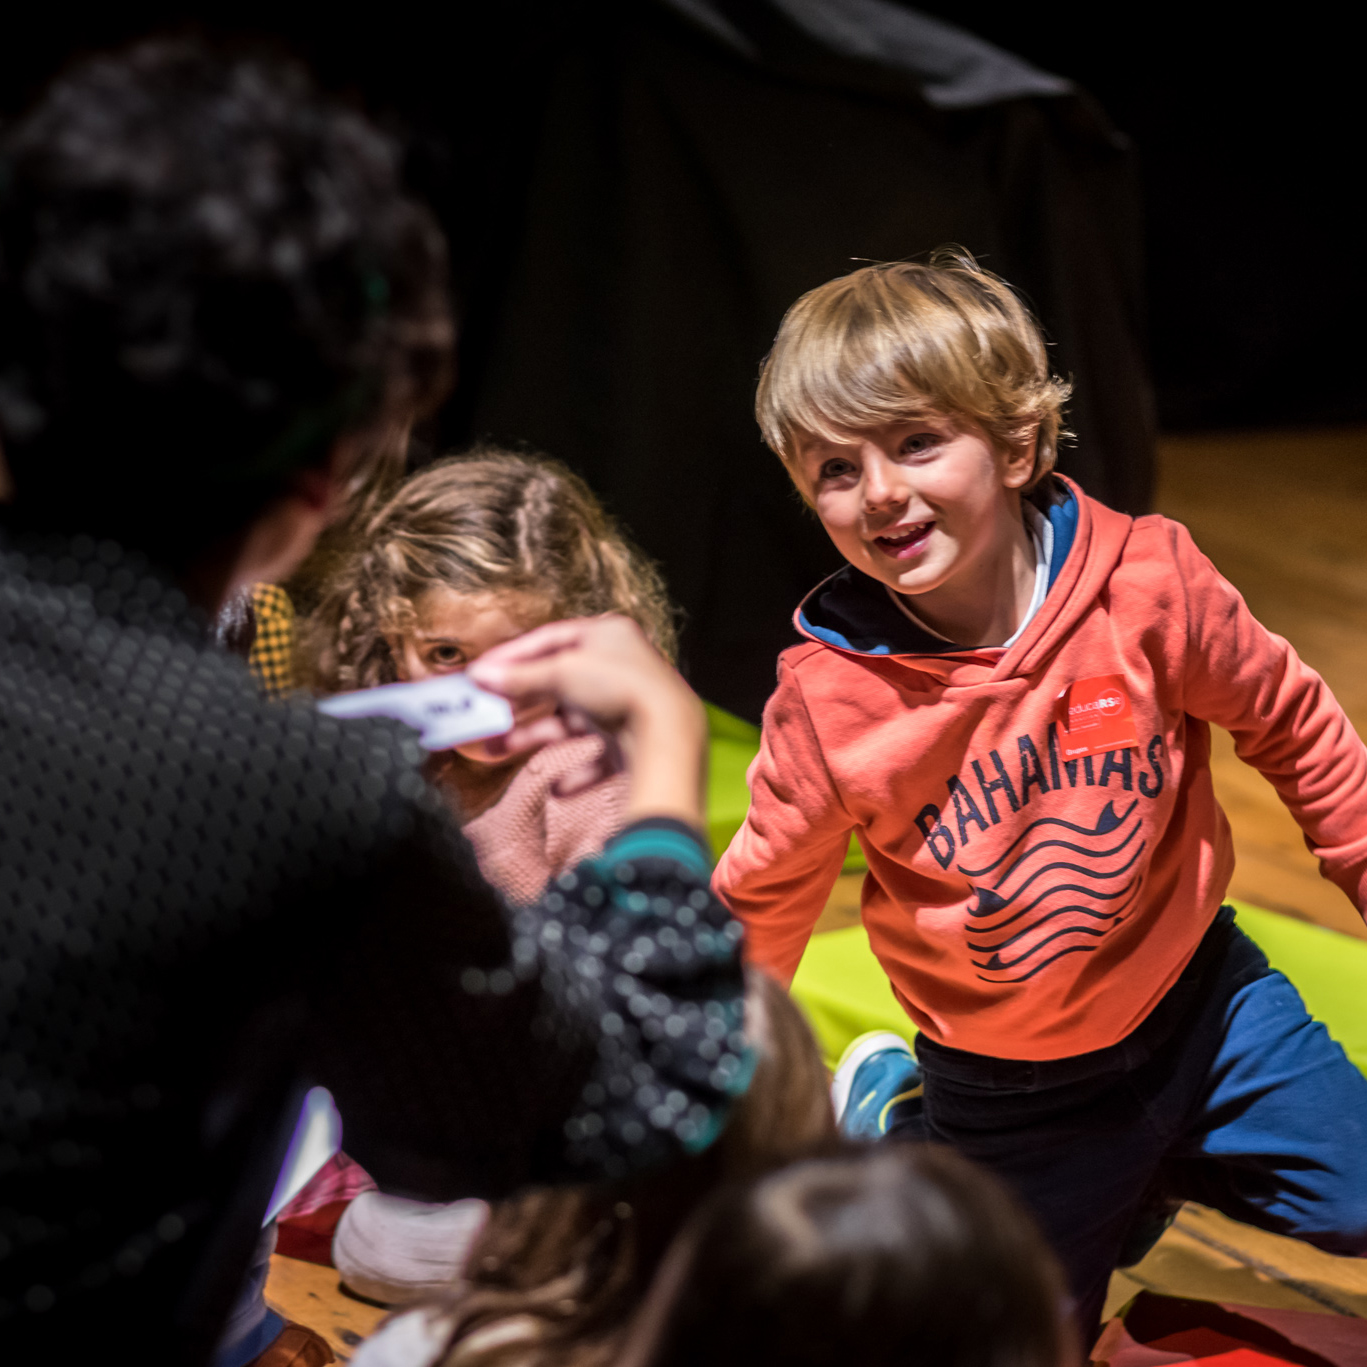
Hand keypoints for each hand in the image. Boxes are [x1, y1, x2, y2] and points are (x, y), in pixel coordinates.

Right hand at [467, 616, 706, 827]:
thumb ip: (520, 677)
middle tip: (486, 714)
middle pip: (558, 684)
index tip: (482, 673)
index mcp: (608, 635)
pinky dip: (577, 774)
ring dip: (536, 737)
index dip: (513, 657)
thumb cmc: (620, 688)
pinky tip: (558, 787)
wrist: (668, 736)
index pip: (550, 640)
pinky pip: (599, 759)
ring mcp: (628, 707)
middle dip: (519, 703)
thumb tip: (482, 675)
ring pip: (573, 722)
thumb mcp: (561, 673)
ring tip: (499, 750)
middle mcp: (621, 667)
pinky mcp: (635, 744)